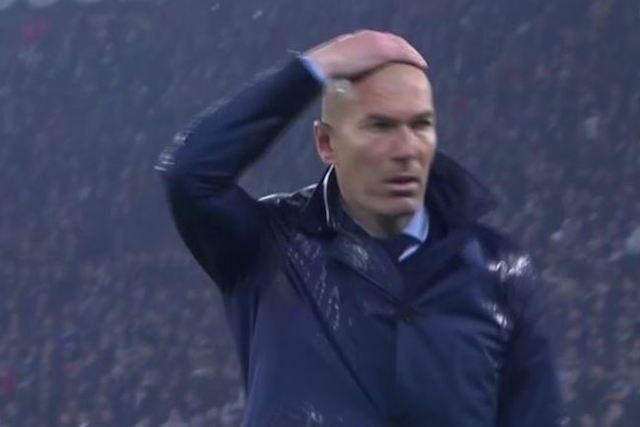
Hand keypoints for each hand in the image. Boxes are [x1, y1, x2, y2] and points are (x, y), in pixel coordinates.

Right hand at [305, 30, 427, 79]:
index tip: (395, 63)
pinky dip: (413, 58)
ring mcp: (374, 41)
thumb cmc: (319, 77)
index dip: (388, 53)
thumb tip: (342, 91)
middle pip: (391, 42)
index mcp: (353, 41)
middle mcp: (365, 37)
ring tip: (419, 64)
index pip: (376, 44)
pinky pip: (403, 52)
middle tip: (412, 62)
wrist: (319, 69)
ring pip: (399, 46)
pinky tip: (421, 65)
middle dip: (402, 52)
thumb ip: (341, 77)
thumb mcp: (332, 75)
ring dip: (410, 54)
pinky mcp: (381, 48)